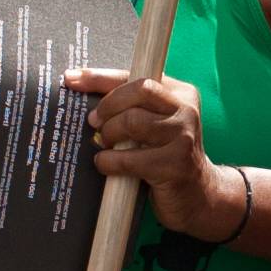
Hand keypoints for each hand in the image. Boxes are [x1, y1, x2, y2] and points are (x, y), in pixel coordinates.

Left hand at [66, 65, 229, 237]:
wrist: (198, 195)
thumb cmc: (165, 156)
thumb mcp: (154, 124)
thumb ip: (130, 106)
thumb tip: (81, 86)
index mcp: (180, 93)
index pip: (136, 76)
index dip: (101, 76)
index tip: (72, 78)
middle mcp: (186, 110)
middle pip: (139, 90)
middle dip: (109, 105)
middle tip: (94, 122)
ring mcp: (184, 137)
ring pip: (133, 122)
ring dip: (109, 134)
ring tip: (104, 144)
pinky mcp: (175, 165)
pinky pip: (130, 158)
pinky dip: (109, 161)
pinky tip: (105, 164)